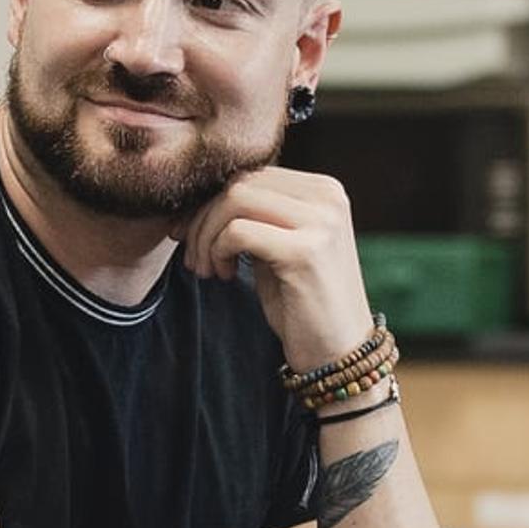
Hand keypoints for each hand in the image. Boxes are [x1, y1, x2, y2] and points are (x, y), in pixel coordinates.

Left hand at [179, 167, 371, 370]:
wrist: (339, 353)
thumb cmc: (303, 303)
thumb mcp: (278, 246)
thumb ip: (255, 215)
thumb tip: (199, 197)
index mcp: (325, 190)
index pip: (252, 174)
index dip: (211, 203)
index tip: (189, 235)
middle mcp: (328, 197)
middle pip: (240, 183)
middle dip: (203, 219)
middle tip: (195, 258)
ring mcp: (321, 221)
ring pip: (235, 200)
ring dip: (207, 236)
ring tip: (208, 269)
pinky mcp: (306, 251)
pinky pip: (238, 232)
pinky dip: (218, 251)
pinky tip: (225, 276)